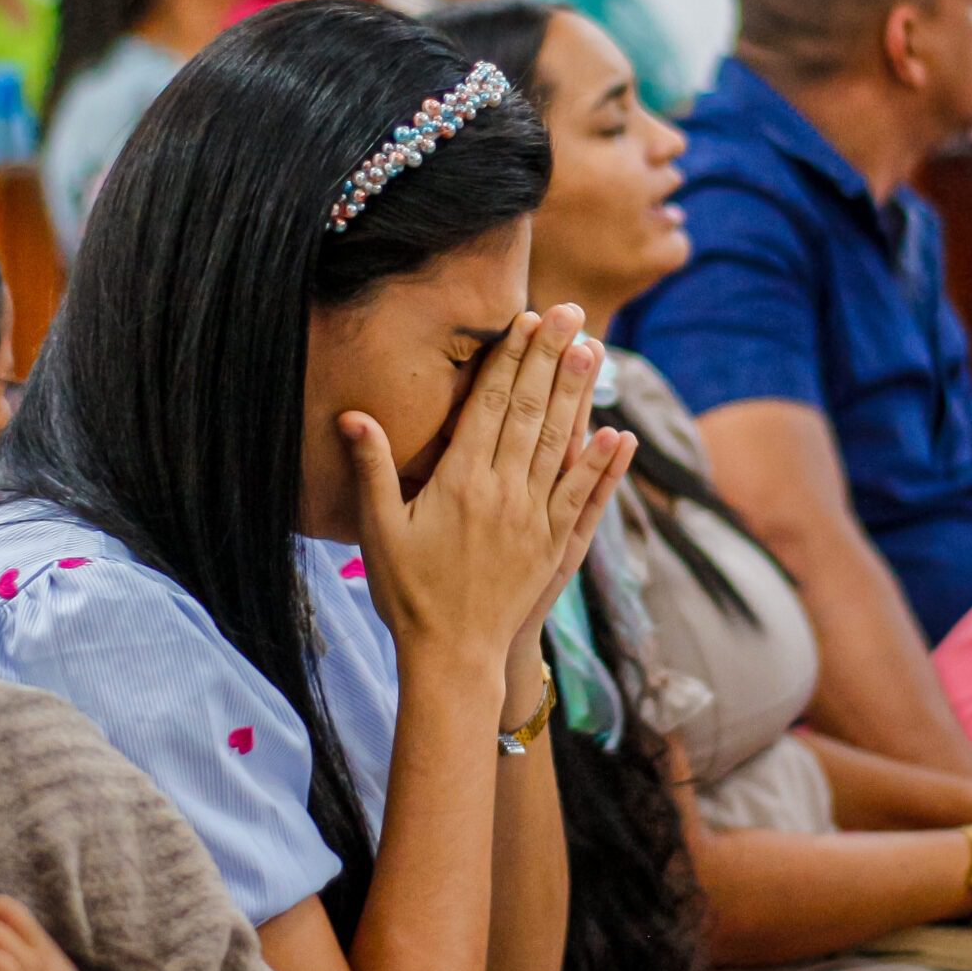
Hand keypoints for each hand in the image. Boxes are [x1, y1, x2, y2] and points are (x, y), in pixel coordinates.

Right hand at [342, 304, 636, 677]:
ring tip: (593, 348)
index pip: (489, 405)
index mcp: (459, 482)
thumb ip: (372, 469)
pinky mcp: (555, 546)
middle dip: (550, 357)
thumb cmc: (406, 594)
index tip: (526, 319)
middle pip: (530, 412)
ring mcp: (534, 519)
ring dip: (578, 394)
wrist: (451, 658)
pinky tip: (617, 432)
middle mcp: (503, 493)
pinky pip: (584, 496)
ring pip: (560, 443)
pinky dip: (602, 463)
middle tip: (569, 312)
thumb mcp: (377, 530)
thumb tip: (353, 414)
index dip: (509, 359)